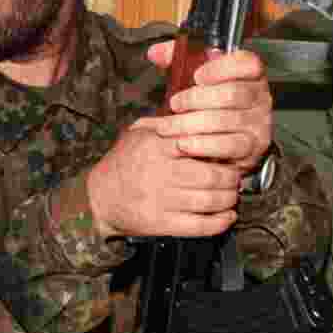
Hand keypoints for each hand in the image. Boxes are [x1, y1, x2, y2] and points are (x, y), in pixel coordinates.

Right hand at [86, 42, 272, 238]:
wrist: (98, 198)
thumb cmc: (124, 163)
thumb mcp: (138, 135)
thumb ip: (165, 123)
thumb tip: (196, 107)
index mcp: (157, 147)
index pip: (203, 143)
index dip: (223, 147)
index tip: (229, 150)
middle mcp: (160, 173)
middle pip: (215, 176)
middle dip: (232, 178)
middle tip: (234, 176)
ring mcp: (161, 201)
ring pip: (212, 201)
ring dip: (229, 199)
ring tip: (231, 194)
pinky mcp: (161, 224)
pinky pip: (202, 225)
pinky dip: (221, 221)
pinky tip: (226, 215)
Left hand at [143, 41, 272, 171]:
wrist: (220, 144)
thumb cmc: (208, 106)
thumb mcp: (194, 80)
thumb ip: (177, 61)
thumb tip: (156, 52)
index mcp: (248, 75)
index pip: (247, 63)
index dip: (221, 68)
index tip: (196, 76)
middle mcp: (258, 97)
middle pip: (233, 93)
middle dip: (195, 99)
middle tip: (174, 104)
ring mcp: (258, 122)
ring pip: (226, 120)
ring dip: (189, 124)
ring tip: (167, 127)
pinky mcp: (252, 147)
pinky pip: (229, 145)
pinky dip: (201, 145)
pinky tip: (183, 144)